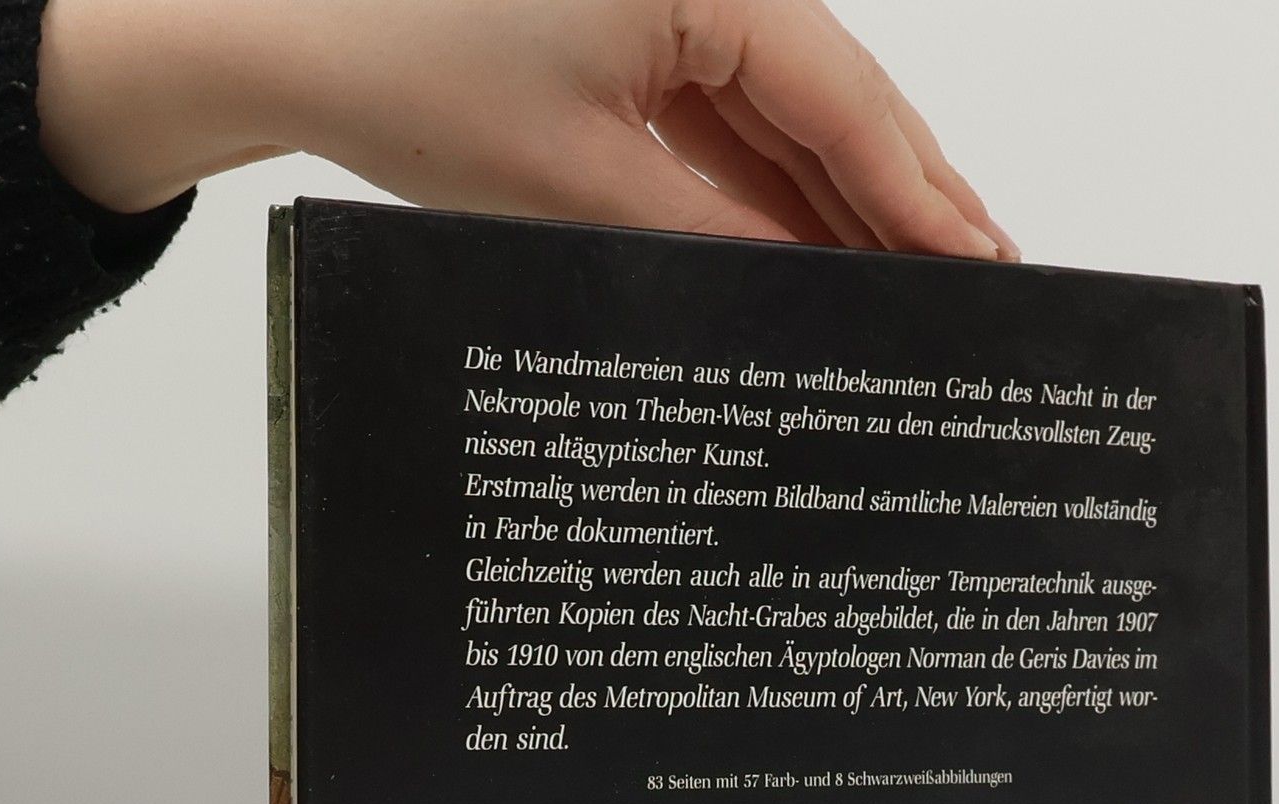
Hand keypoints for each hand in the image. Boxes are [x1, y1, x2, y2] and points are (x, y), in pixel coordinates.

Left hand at [38, 0, 1016, 259]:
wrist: (291, 37)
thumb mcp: (586, 188)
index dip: (921, 192)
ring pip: (792, 120)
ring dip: (848, 205)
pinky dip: (777, 196)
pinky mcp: (640, 48)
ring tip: (921, 286)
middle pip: (836, 103)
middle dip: (907, 197)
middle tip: (987, 281)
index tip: (986, 263)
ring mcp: (676, 14)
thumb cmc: (415, 76)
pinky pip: (734, 128)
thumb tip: (813, 300)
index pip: (845, 100)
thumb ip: (716, 245)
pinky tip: (822, 260)